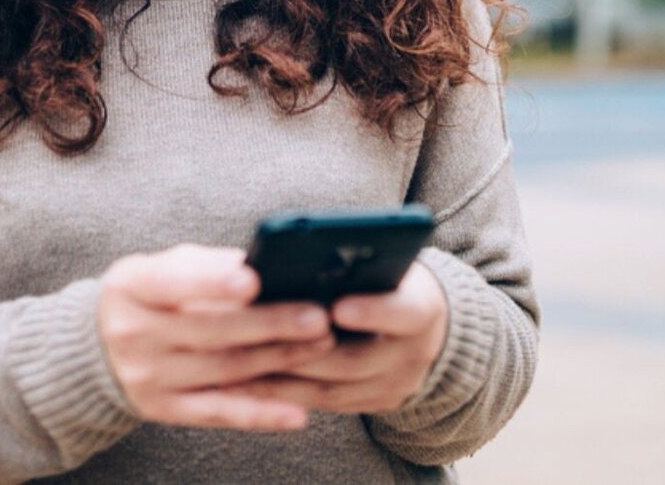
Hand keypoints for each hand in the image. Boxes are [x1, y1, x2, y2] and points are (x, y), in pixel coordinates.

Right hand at [98, 243, 336, 431]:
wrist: (96, 350)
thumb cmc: (147, 295)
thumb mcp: (158, 267)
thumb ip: (205, 265)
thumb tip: (260, 265)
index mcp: (131, 287)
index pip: (171, 283)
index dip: (211, 283)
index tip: (253, 278)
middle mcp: (134, 334)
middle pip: (210, 331)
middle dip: (270, 323)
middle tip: (318, 316)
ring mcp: (148, 377)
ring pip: (224, 370)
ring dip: (279, 359)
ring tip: (322, 344)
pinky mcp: (164, 409)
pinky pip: (219, 413)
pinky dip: (260, 414)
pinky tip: (298, 413)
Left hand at [228, 261, 447, 414]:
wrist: (426, 325)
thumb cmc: (390, 279)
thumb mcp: (387, 264)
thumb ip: (357, 264)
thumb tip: (299, 260)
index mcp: (423, 309)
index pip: (403, 312)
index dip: (372, 312)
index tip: (338, 307)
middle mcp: (415, 354)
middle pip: (356, 360)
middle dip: (306, 351)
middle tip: (262, 341)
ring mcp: (396, 386)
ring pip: (334, 389)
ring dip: (284, 380)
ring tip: (238, 367)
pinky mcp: (376, 403)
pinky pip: (326, 404)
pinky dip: (286, 394)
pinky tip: (249, 383)